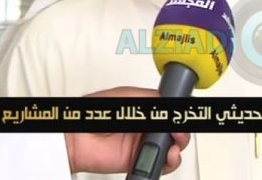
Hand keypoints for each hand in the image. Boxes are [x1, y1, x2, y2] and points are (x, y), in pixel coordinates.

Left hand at [64, 86, 189, 173]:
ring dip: (177, 148)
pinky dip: (168, 163)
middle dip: (181, 133)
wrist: (78, 137)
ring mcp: (142, 144)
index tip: (183, 118)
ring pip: (171, 148)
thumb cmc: (97, 112)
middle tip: (178, 133)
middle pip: (175, 131)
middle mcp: (146, 126)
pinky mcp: (137, 160)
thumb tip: (172, 103)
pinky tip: (166, 157)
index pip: (170, 112)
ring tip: (171, 147)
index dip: (179, 116)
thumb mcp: (130, 97)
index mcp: (146, 108)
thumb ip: (153, 100)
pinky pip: (160, 164)